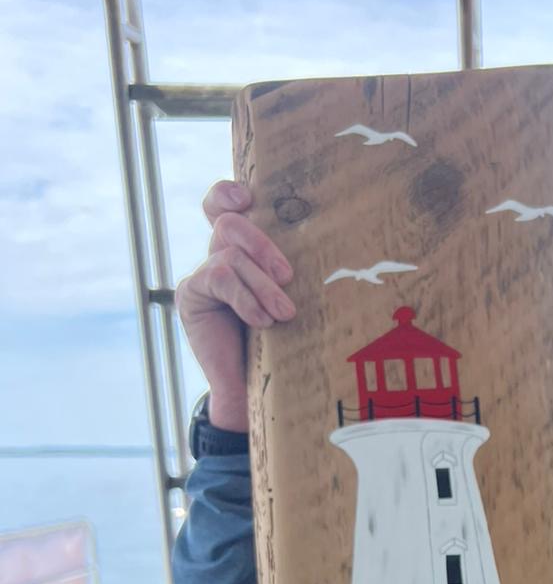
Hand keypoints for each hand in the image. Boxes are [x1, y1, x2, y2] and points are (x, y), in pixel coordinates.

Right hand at [175, 180, 295, 431]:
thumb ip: (289, 274)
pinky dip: (245, 298)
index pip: (224, 206)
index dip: (228, 193)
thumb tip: (331, 246)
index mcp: (242, 251)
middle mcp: (218, 257)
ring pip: (229, 255)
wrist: (253, 390)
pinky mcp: (191, 296)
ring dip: (262, 283)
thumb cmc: (281, 343)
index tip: (248, 197)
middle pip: (230, 224)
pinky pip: (218, 278)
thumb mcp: (289, 300)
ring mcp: (202, 276)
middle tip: (288, 277)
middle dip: (263, 246)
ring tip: (284, 313)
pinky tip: (261, 321)